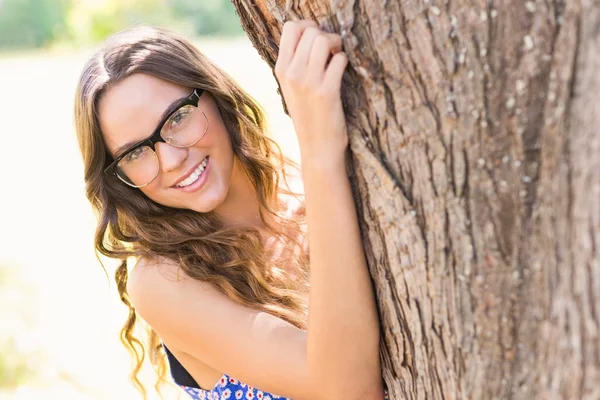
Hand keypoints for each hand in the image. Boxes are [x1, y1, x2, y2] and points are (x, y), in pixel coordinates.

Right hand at [275, 20, 348, 166]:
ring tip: (337, 58)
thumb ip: (296, 63)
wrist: (317, 149)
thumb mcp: (292, 89)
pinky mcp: (327, 92)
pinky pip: (340, 60)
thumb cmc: (309, 116)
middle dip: (326, 36)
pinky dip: (344, 62)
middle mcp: (292, 73)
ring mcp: (308, 82)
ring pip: (324, 40)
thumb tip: (313, 35)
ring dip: (336, 45)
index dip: (308, 26)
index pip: (290, 27)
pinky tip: (341, 74)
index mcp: (281, 69)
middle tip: (331, 52)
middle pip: (310, 30)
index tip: (317, 39)